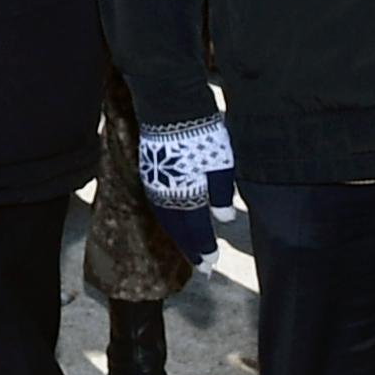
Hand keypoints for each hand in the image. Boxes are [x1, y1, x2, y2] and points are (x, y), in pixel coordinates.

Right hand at [138, 116, 234, 262]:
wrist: (171, 109)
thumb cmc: (202, 136)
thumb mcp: (222, 165)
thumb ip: (222, 195)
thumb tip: (223, 219)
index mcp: (188, 198)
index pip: (197, 232)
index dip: (204, 250)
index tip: (210, 266)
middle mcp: (169, 197)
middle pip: (179, 231)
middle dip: (190, 249)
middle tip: (201, 266)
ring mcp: (157, 185)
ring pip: (167, 219)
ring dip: (179, 235)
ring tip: (188, 246)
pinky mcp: (150, 173)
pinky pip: (159, 205)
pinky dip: (169, 218)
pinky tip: (175, 218)